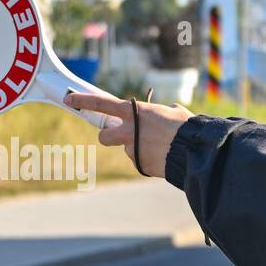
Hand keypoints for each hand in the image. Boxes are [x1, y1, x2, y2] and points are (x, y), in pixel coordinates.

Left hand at [65, 92, 192, 177]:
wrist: (196, 152)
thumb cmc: (188, 128)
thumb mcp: (173, 113)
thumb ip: (161, 112)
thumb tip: (165, 112)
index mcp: (136, 112)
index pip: (102, 103)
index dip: (84, 101)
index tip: (70, 100)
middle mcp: (129, 131)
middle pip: (105, 136)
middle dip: (110, 136)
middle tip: (122, 136)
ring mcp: (134, 150)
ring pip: (129, 150)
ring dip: (139, 149)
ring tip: (161, 148)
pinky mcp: (141, 165)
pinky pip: (142, 161)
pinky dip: (150, 160)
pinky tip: (165, 157)